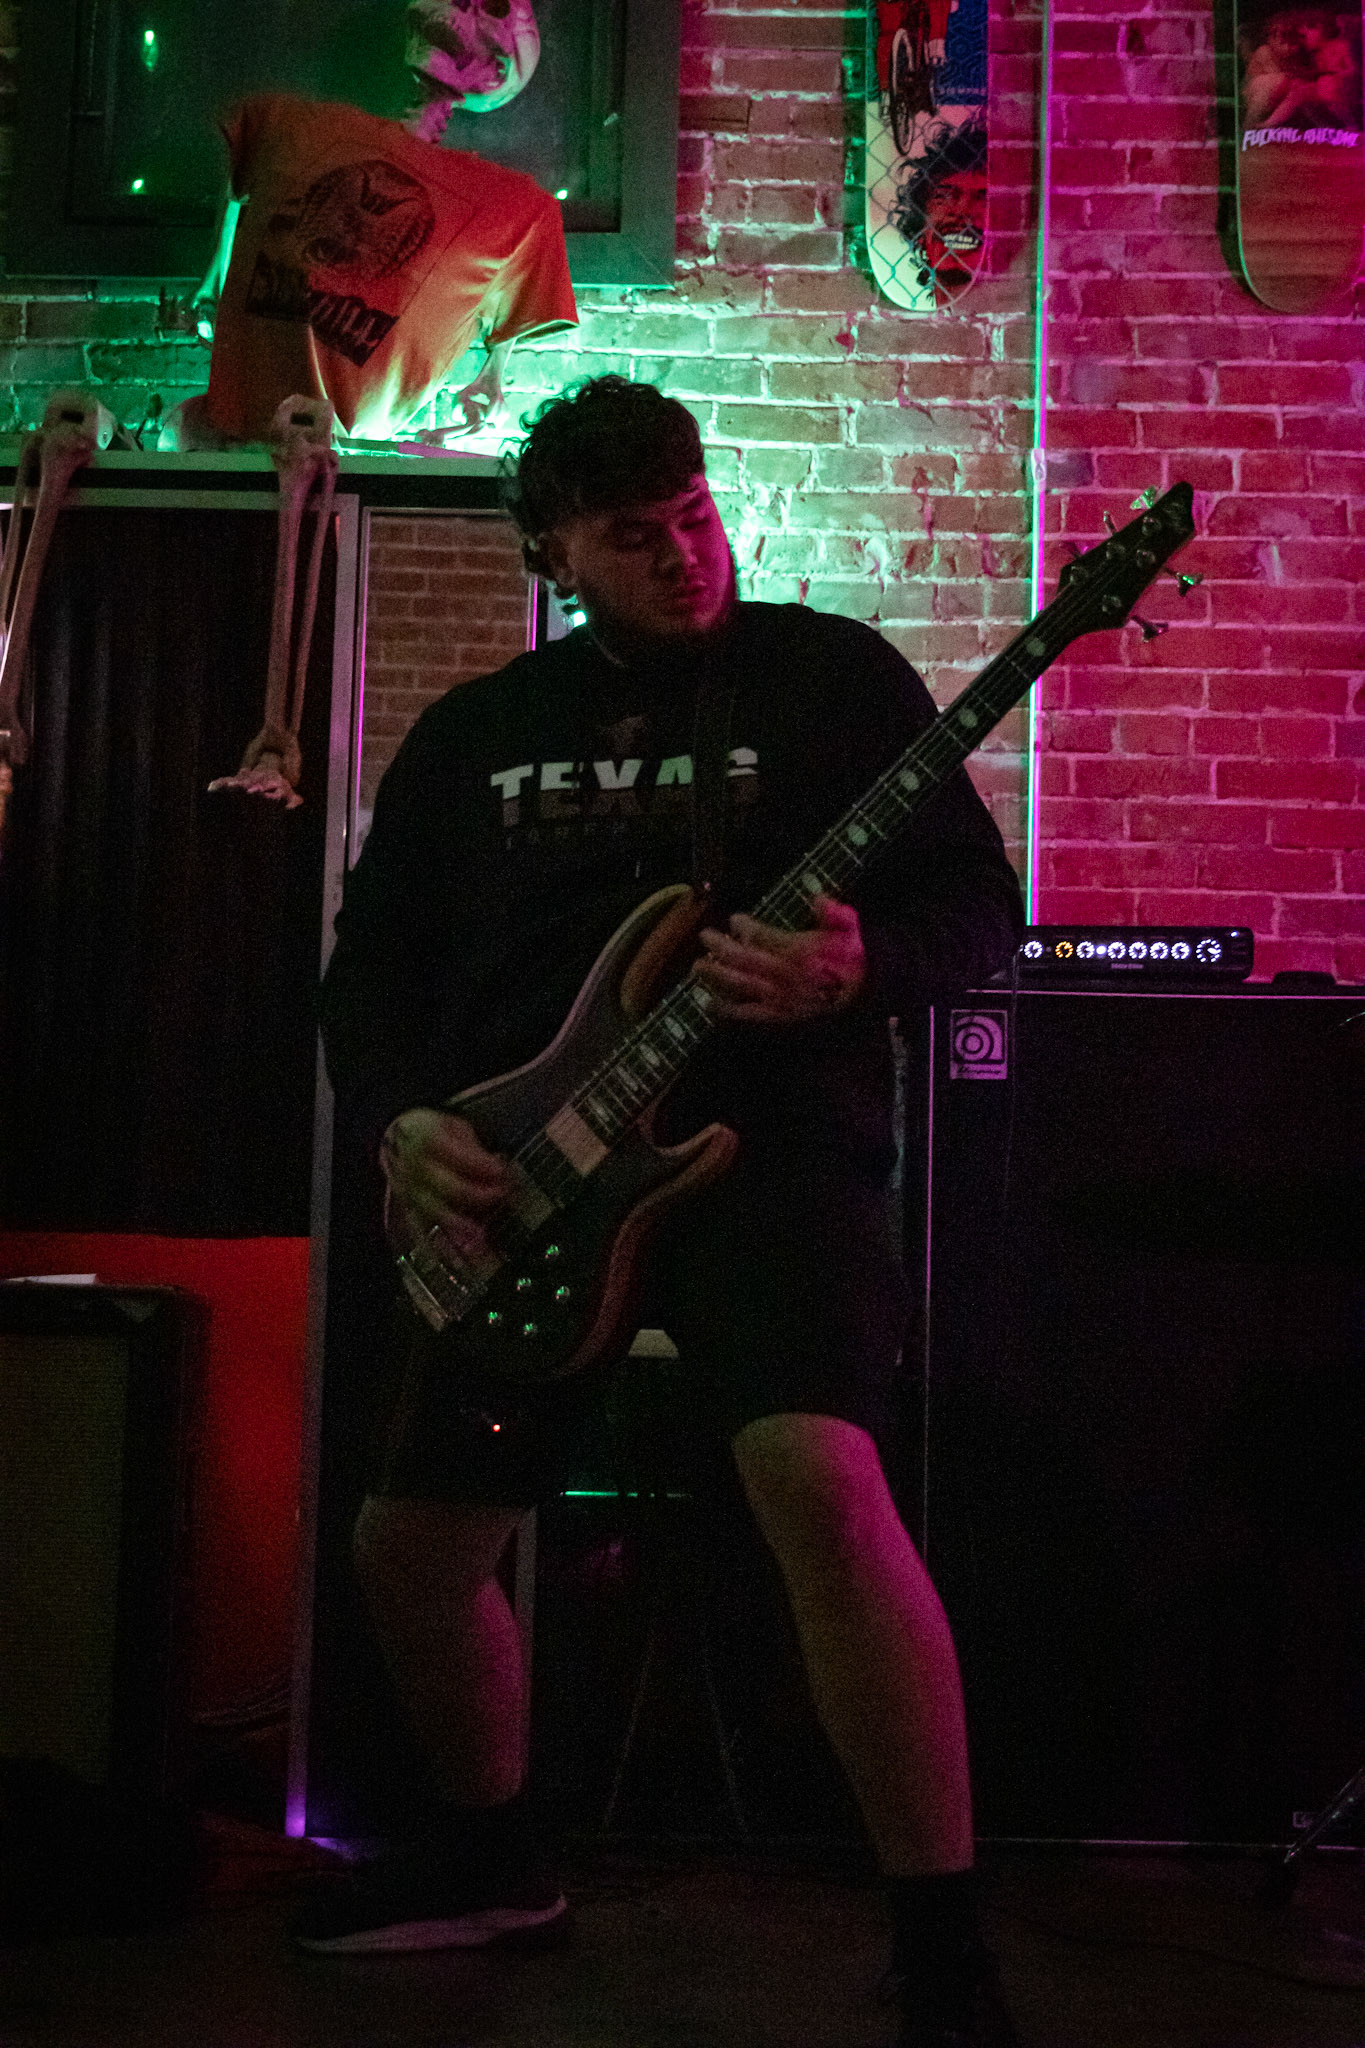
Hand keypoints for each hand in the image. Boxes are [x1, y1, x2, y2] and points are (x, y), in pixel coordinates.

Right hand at [380, 1107, 511, 1259]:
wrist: (391, 1138)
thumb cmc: (431, 1131)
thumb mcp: (454, 1126)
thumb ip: (473, 1148)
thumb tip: (498, 1169)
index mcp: (426, 1139)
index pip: (458, 1155)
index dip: (484, 1165)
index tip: (506, 1171)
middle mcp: (413, 1165)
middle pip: (446, 1185)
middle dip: (478, 1193)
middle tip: (503, 1195)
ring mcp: (407, 1188)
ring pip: (432, 1210)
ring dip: (458, 1225)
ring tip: (480, 1240)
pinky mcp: (406, 1206)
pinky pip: (421, 1226)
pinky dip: (437, 1242)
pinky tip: (456, 1255)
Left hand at [695, 894, 866, 1023]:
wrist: (865, 999)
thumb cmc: (854, 961)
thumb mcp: (851, 930)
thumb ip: (835, 912)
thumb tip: (817, 896)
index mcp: (799, 950)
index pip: (762, 936)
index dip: (744, 926)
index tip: (734, 919)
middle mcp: (783, 974)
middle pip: (743, 958)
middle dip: (720, 947)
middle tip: (704, 936)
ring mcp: (778, 998)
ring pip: (739, 985)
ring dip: (714, 975)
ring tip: (697, 966)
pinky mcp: (778, 1017)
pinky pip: (747, 1014)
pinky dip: (726, 1009)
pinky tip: (709, 1003)